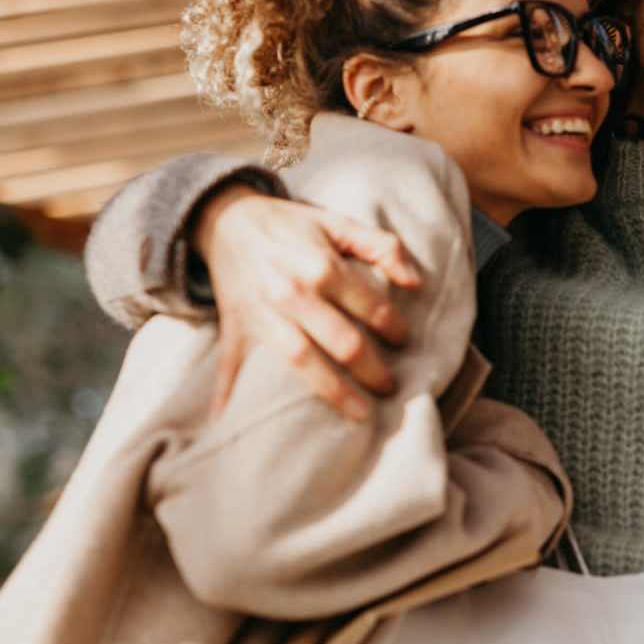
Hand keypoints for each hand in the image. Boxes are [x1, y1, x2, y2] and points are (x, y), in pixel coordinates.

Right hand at [194, 185, 422, 419]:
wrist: (227, 220)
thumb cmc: (290, 226)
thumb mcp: (337, 223)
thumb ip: (382, 245)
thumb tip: (416, 282)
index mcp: (321, 265)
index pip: (370, 306)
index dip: (394, 328)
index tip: (404, 342)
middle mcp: (292, 293)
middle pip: (342, 342)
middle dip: (373, 370)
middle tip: (390, 387)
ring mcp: (262, 315)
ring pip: (301, 362)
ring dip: (334, 392)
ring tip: (361, 414)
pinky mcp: (236, 329)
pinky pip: (232, 367)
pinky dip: (228, 395)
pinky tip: (233, 423)